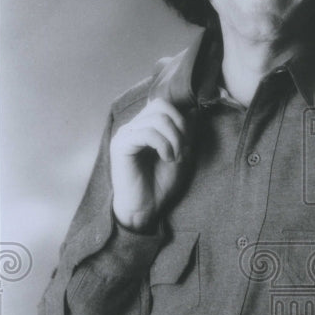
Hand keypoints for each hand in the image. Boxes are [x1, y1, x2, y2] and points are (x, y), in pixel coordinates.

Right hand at [109, 97, 190, 230]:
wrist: (145, 209)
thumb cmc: (160, 185)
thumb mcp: (181, 155)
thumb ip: (186, 134)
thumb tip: (194, 110)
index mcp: (144, 127)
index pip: (163, 104)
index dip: (181, 119)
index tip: (188, 144)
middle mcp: (133, 127)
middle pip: (160, 105)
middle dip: (179, 126)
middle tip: (183, 150)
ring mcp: (125, 134)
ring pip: (156, 118)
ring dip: (174, 138)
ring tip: (175, 158)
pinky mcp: (121, 145)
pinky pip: (146, 133)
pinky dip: (163, 144)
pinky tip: (167, 159)